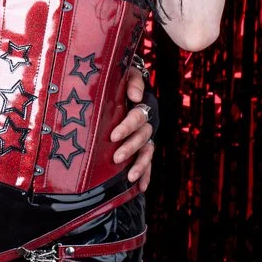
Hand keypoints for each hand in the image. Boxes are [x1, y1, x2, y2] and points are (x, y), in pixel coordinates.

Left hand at [110, 64, 154, 191]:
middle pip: (143, 136)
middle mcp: (147, 122)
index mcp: (143, 106)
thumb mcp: (127, 74)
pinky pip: (148, 162)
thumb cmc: (121, 80)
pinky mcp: (143, 147)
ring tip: (131, 177)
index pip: (138, 117)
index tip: (114, 135)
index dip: (128, 126)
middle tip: (116, 157)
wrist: (124, 86)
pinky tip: (141, 187)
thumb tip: (135, 97)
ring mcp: (146, 136)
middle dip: (130, 148)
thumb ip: (133, 81)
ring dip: (140, 165)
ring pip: (147, 151)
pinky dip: (146, 174)